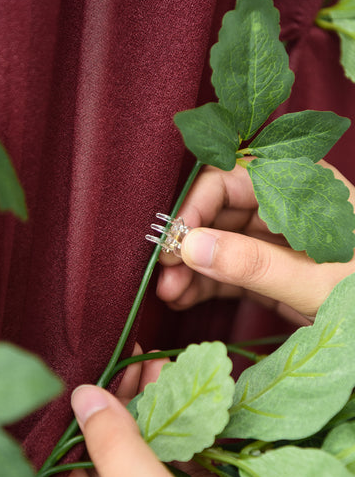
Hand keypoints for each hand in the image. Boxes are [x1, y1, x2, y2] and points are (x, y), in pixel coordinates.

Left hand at [45, 353, 267, 476]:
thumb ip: (119, 453)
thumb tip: (84, 396)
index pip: (72, 475)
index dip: (86, 425)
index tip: (103, 379)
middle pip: (118, 459)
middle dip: (131, 409)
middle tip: (144, 361)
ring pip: (158, 459)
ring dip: (166, 414)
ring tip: (172, 367)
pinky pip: (193, 468)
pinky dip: (197, 434)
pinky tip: (202, 401)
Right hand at [157, 162, 354, 323]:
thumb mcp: (314, 281)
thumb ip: (252, 263)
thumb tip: (190, 246)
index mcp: (300, 188)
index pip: (232, 178)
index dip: (196, 206)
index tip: (173, 241)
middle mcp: (282, 208)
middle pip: (218, 211)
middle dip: (189, 242)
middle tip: (163, 274)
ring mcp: (272, 240)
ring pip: (218, 242)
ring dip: (190, 266)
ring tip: (168, 293)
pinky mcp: (267, 269)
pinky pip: (226, 269)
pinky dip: (203, 283)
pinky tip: (183, 297)